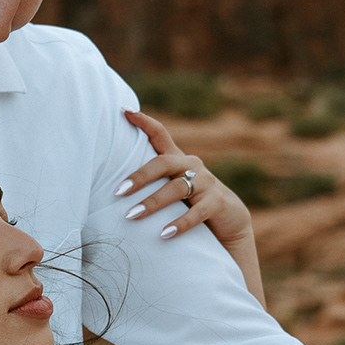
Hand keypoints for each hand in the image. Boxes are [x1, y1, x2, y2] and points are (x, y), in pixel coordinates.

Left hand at [115, 110, 264, 304]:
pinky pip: (197, 212)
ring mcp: (207, 183)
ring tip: (131, 216)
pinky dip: (180, 223)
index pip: (160, 134)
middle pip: (163, 163)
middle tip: (118, 191)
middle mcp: (192, 166)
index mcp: (178, 160)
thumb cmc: (191, 204)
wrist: (230, 222)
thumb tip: (114, 187)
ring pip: (176, 188)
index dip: (143, 121)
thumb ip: (153, 182)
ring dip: (152, 203)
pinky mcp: (217, 202)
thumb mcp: (173, 189)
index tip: (124, 111)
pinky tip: (164, 234)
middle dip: (139, 177)